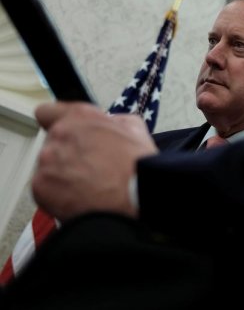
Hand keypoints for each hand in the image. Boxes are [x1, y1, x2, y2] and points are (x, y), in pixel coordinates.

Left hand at [32, 102, 157, 220]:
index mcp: (80, 117)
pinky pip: (44, 189)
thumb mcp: (135, 128)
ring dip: (62, 174)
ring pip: (48, 167)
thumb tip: (109, 125)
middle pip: (52, 143)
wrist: (133, 195)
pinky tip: (79, 198)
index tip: (66, 134)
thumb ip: (113, 121)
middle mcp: (59, 134)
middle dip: (67, 153)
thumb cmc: (136, 163)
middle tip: (89, 166)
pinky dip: (58, 195)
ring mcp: (47, 160)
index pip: (47, 112)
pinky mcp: (40, 186)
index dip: (56, 123)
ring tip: (87, 186)